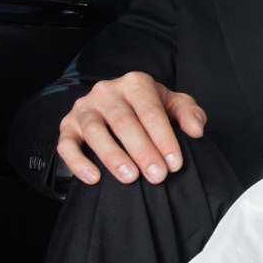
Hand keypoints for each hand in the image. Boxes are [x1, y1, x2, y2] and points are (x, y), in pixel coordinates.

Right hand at [57, 72, 205, 185]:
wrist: (113, 104)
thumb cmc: (148, 106)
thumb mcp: (171, 104)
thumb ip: (188, 112)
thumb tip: (196, 129)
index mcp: (135, 83)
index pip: (151, 112)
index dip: (164, 139)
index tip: (175, 164)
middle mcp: (106, 92)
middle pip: (124, 122)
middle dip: (143, 151)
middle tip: (157, 176)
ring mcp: (84, 108)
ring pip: (95, 131)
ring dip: (113, 157)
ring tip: (130, 178)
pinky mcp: (67, 125)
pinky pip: (66, 144)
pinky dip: (78, 162)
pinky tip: (94, 178)